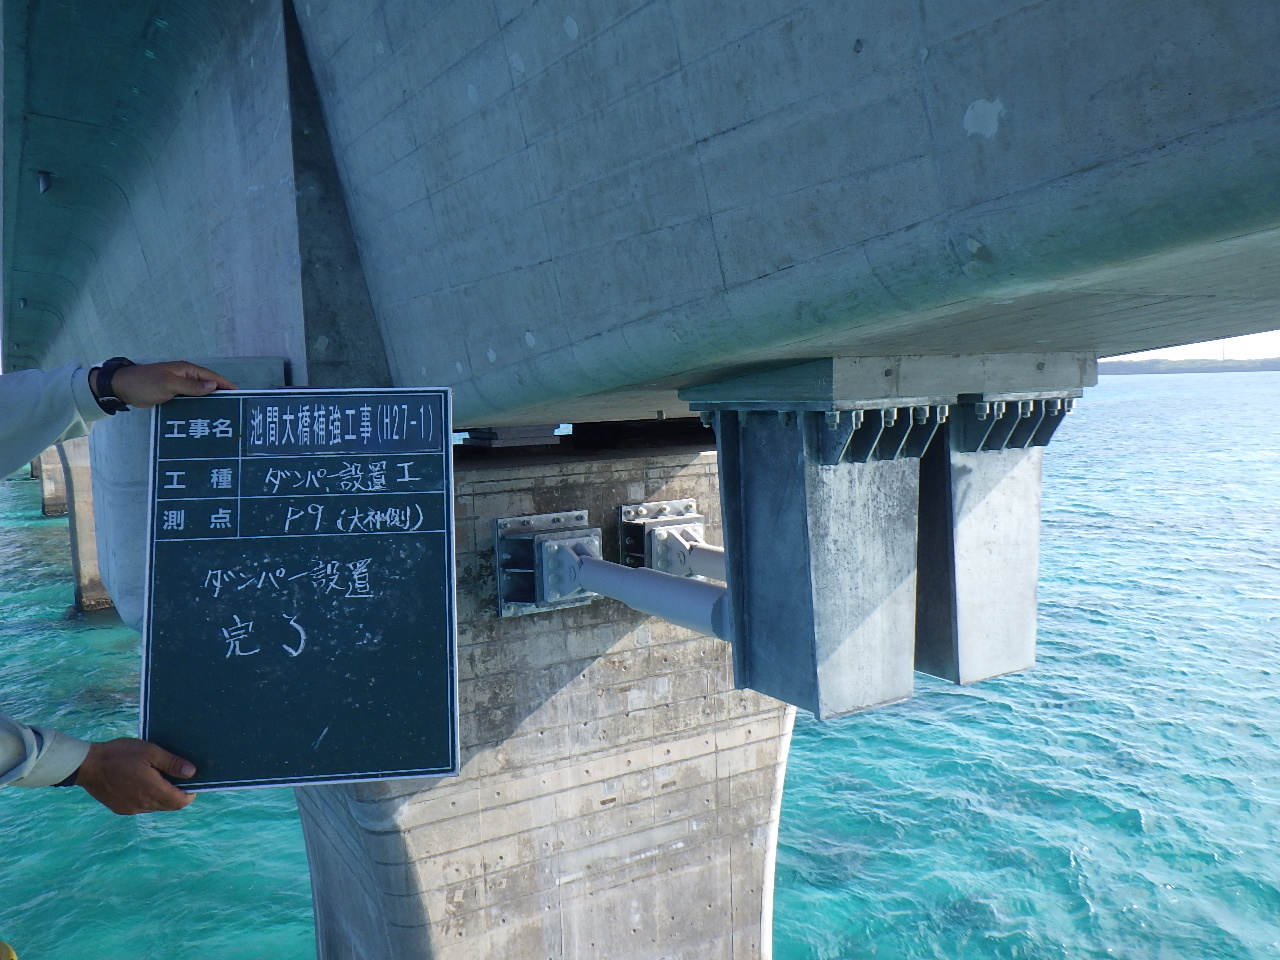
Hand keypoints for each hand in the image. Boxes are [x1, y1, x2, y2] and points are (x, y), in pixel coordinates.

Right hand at [76, 738, 196, 814]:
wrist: (87, 765)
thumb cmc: (120, 755)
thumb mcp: (150, 752)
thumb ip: (172, 763)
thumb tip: (192, 772)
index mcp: (152, 792)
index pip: (180, 802)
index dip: (189, 794)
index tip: (190, 782)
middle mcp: (143, 805)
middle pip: (169, 806)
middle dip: (176, 794)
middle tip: (174, 776)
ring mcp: (131, 809)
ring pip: (155, 807)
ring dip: (161, 795)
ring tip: (157, 777)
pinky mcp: (120, 808)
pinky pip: (141, 806)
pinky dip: (147, 797)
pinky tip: (141, 782)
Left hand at [93, 360, 236, 408]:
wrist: (122, 388)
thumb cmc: (145, 383)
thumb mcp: (169, 384)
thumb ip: (191, 386)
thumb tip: (213, 387)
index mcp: (186, 370)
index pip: (212, 377)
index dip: (226, 385)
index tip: (240, 394)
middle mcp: (185, 377)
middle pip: (208, 386)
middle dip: (221, 395)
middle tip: (234, 408)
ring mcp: (179, 386)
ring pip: (199, 394)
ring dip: (209, 402)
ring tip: (222, 415)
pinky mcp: (172, 395)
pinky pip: (190, 400)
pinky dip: (197, 406)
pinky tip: (203, 416)